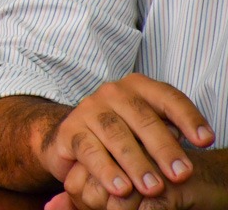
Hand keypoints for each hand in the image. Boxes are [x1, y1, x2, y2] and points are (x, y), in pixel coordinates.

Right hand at [38, 75, 213, 200]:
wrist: (76, 138)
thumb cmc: (124, 134)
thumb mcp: (149, 128)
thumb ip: (169, 130)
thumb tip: (196, 139)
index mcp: (138, 87)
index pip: (168, 97)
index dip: (188, 118)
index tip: (206, 141)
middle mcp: (112, 93)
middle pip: (143, 117)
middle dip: (164, 148)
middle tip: (181, 175)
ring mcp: (88, 109)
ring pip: (116, 134)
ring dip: (137, 162)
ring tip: (153, 188)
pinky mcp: (70, 130)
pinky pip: (89, 150)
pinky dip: (106, 170)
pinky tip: (121, 188)